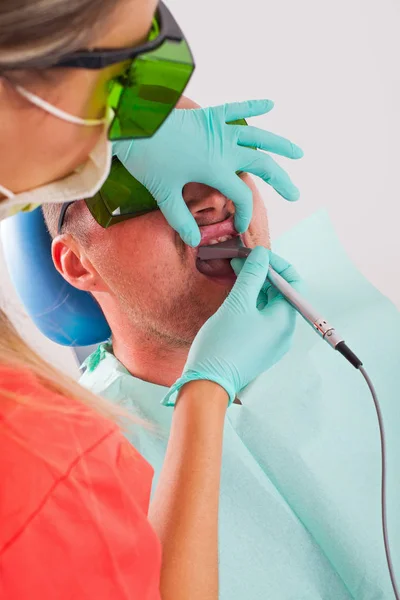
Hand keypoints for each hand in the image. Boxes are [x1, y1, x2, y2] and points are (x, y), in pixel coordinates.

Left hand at [113, 100, 302, 246]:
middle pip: (262, 165)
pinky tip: (271, 103)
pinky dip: (253, 106)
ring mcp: (219, 129)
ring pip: (258, 137)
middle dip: (281, 181)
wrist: (133, 124)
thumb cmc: (147, 160)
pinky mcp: (209, 114)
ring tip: (298, 153)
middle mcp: (224, 148)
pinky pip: (237, 108)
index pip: (241, 197)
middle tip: (295, 193)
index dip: (244, 216)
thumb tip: (194, 242)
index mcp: (215, 169)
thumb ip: (181, 219)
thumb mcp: (163, 194)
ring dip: (279, 145)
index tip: (238, 230)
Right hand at [162, 247, 301, 405]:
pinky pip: (260, 318)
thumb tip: (261, 254)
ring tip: (235, 271)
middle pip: (281, 293)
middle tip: (240, 259)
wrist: (207, 383)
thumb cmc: (223, 344)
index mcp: (285, 320)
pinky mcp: (259, 347)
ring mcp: (272, 341)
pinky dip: (250, 302)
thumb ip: (251, 275)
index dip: (276, 264)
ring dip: (254, 286)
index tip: (256, 255)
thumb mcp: (237, 303)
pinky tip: (235, 293)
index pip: (293, 282)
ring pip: (268, 305)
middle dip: (262, 273)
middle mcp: (284, 332)